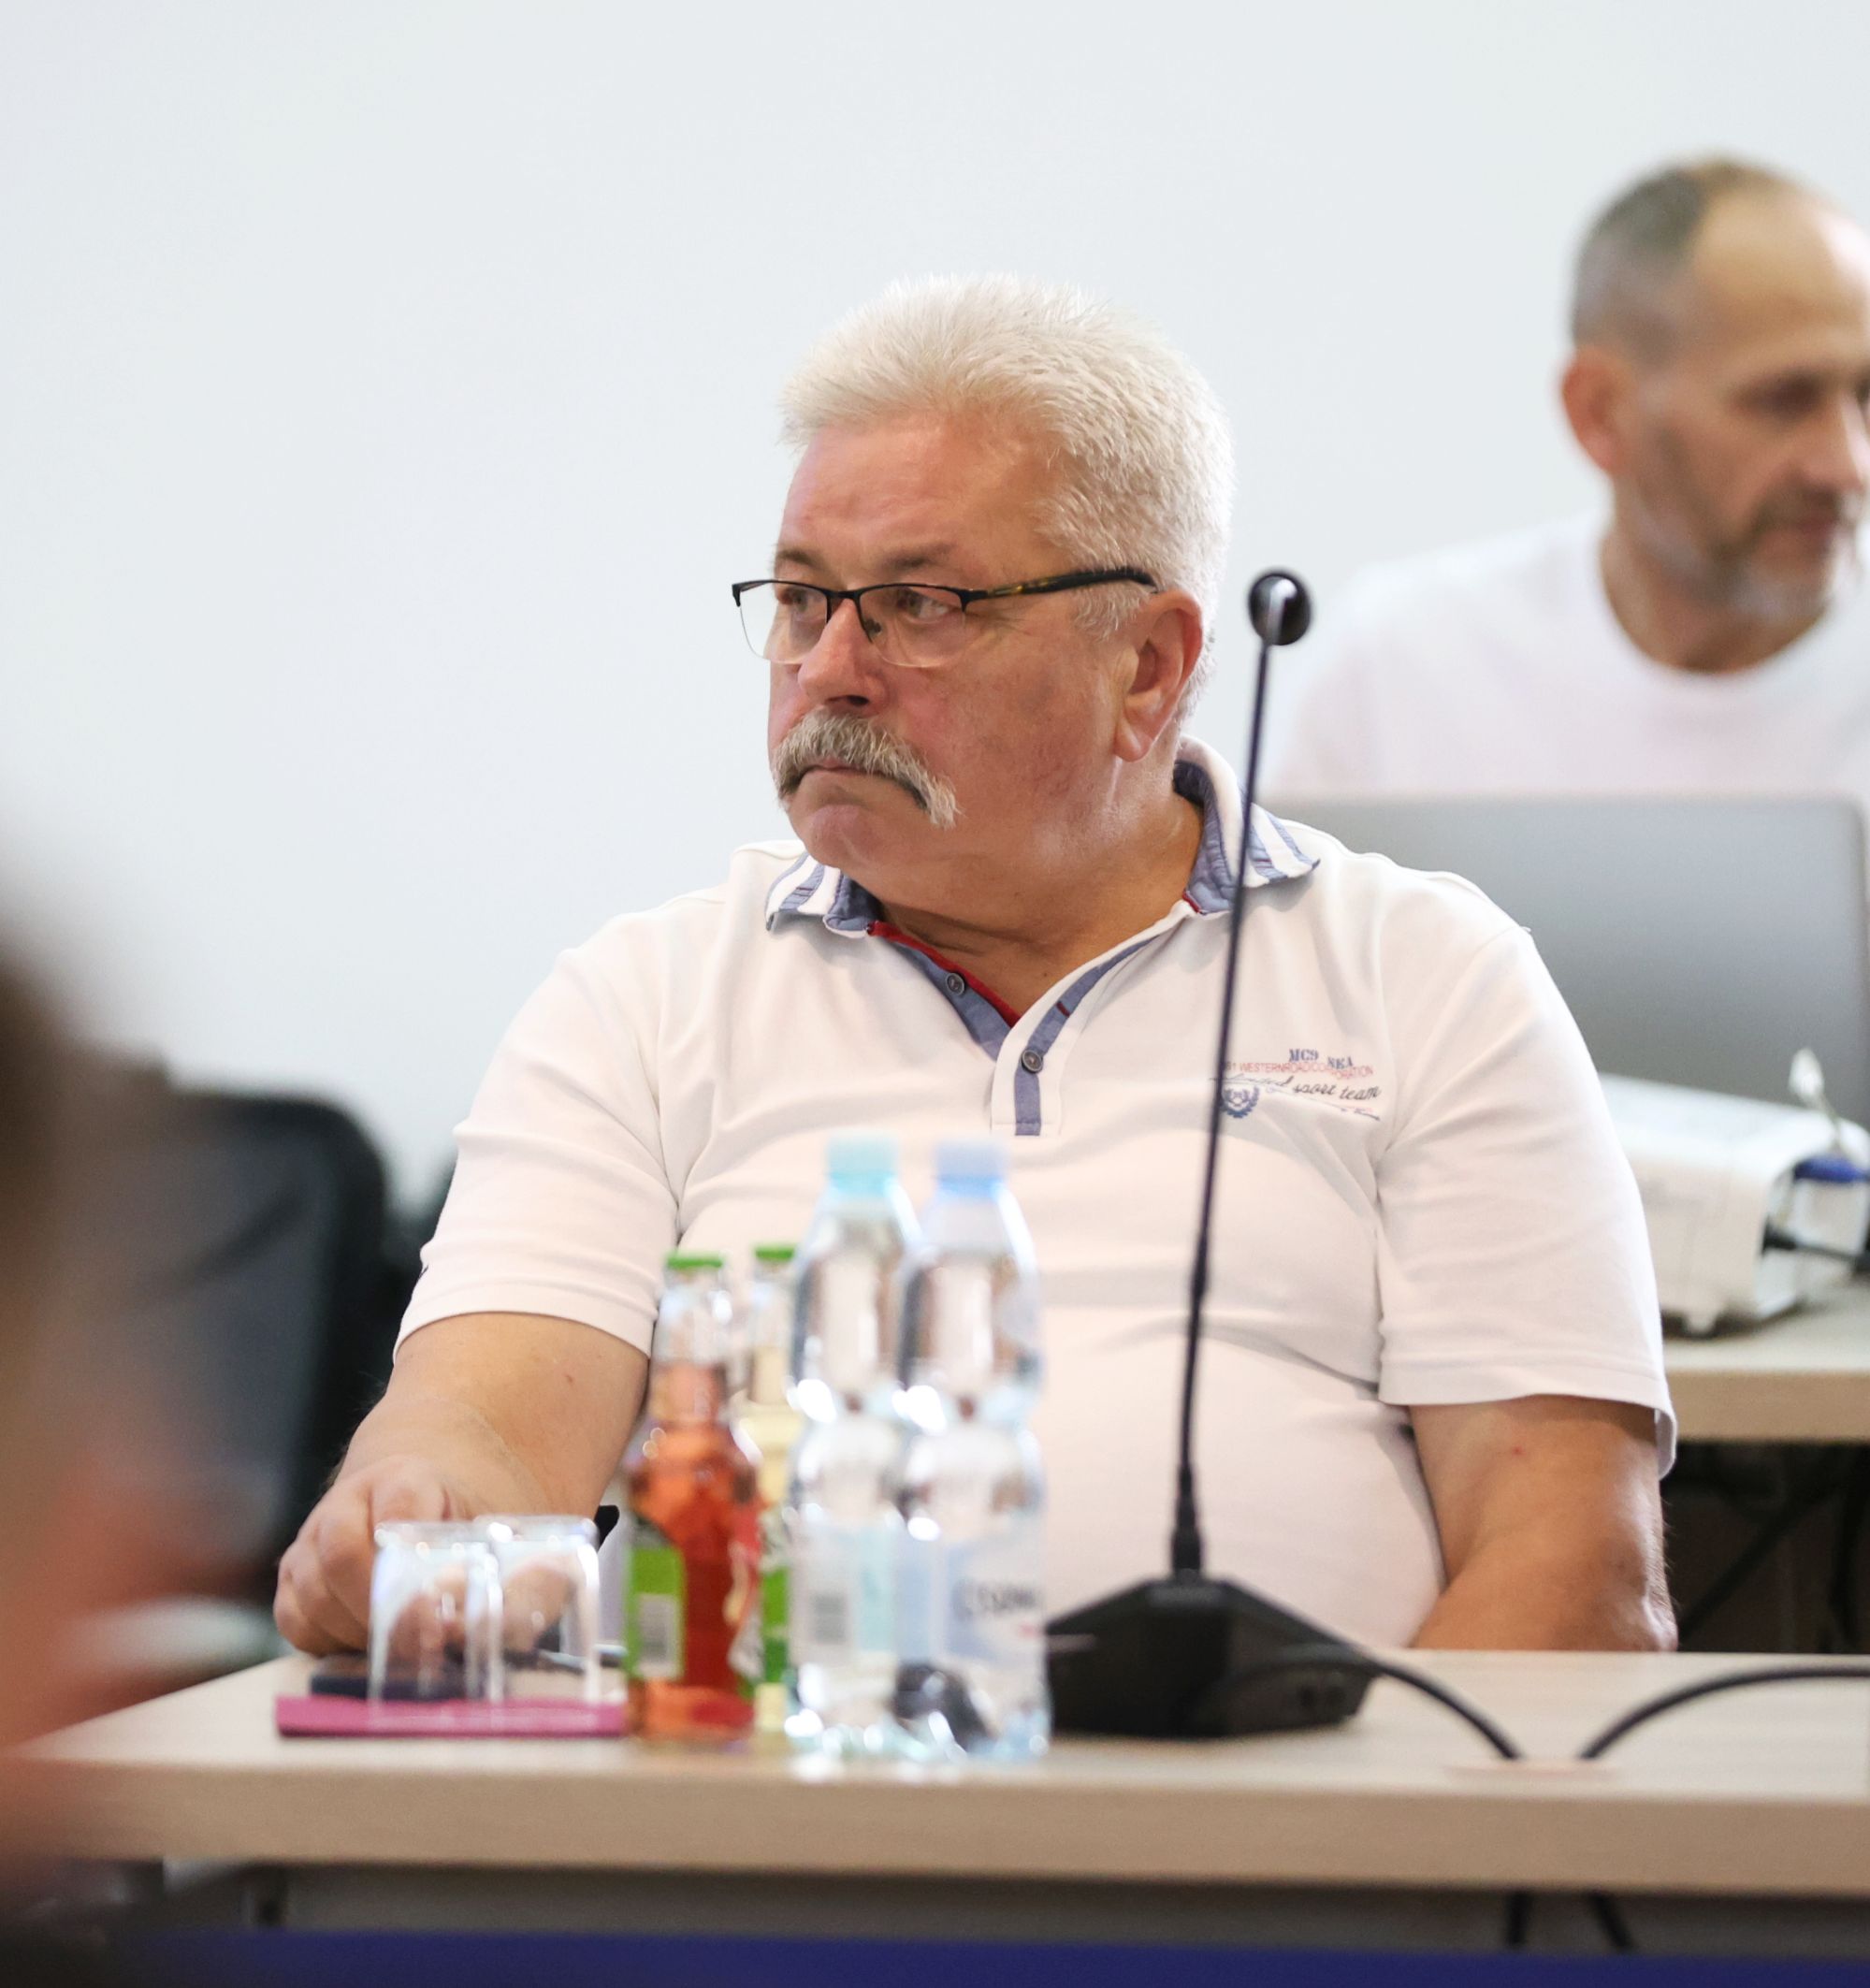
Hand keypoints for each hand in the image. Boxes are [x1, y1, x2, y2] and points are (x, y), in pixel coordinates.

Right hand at [273, 1457, 477, 1654]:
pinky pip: (292, 1617)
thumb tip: (456, 1628)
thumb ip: (467, 1570)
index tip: (430, 1608)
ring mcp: (311, 1535)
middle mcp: (346, 1500)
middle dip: (374, 1607)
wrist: (403, 1502)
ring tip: (389, 1646)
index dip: (410, 1567)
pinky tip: (357, 1645)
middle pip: (342, 1555)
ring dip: (351, 1629)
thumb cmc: (444, 1522)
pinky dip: (324, 1641)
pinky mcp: (290, 1572)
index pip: (397, 1512)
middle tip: (406, 1640)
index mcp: (401, 1478)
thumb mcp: (469, 1530)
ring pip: (314, 1591)